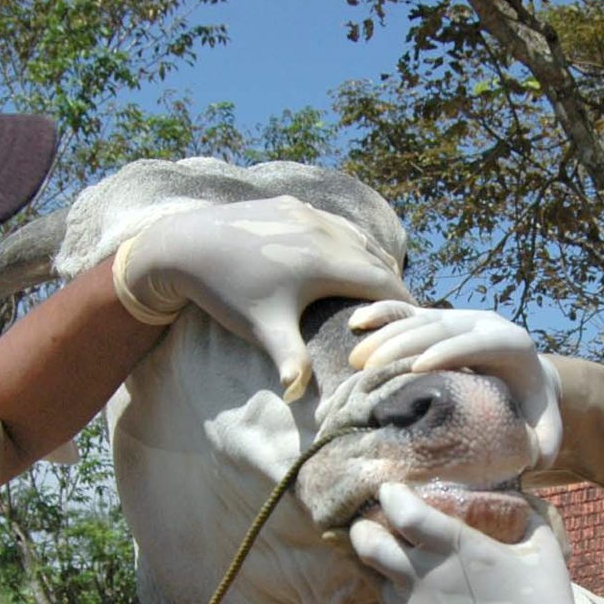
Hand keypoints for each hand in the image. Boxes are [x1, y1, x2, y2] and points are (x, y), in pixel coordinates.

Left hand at [114, 196, 407, 401]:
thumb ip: (291, 361)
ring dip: (372, 260)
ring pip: (355, 236)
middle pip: (376, 257)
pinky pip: (333, 222)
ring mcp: (308, 213)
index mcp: (326, 261)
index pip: (383, 282)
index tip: (419, 323)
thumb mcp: (261, 329)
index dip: (405, 303)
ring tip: (382, 285)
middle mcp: (325, 231)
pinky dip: (347, 241)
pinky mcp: (291, 205)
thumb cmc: (226, 293)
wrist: (184, 245)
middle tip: (408, 309)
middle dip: (393, 283)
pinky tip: (345, 256)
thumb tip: (300, 398)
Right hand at [347, 303, 562, 466]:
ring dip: (387, 335)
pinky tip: (356, 322)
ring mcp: (459, 318)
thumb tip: (534, 457)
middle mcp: (484, 323)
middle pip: (441, 326)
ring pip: (420, 318)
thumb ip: (546, 441)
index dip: (450, 350)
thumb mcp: (546, 425)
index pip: (477, 343)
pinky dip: (382, 314)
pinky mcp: (438, 320)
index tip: (419, 367)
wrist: (528, 376)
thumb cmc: (531, 406)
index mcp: (512, 344)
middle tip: (372, 366)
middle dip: (405, 343)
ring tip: (357, 360)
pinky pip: (407, 311)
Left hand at [349, 483, 591, 603]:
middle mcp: (428, 577)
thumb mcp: (544, 547)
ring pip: (381, 579)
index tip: (391, 491)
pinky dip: (408, 602)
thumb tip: (517, 497)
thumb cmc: (546, 603)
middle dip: (364, 531)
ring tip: (403, 565)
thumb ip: (526, 515)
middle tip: (370, 526)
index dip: (392, 498)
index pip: (405, 513)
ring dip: (388, 568)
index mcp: (459, 548)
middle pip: (370, 545)